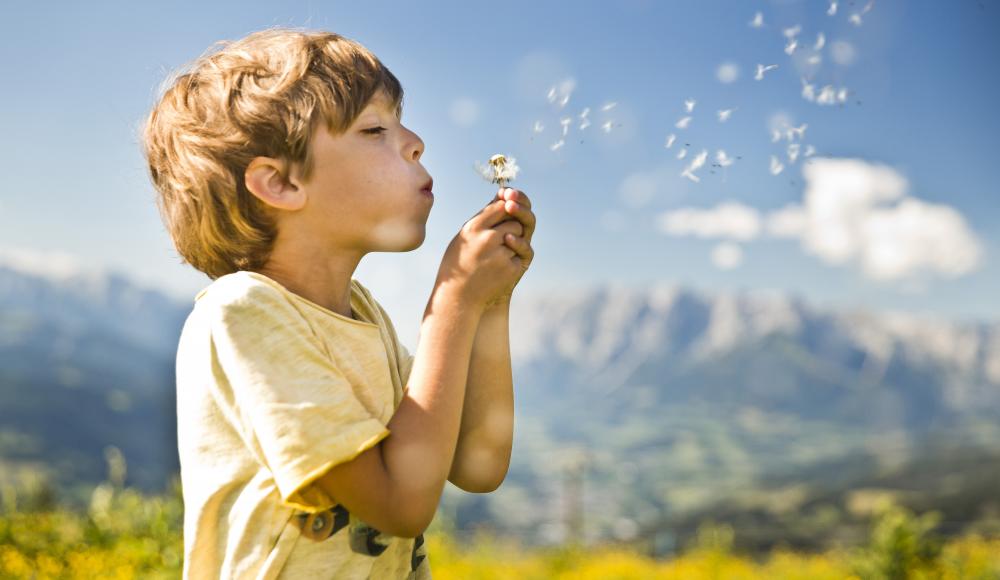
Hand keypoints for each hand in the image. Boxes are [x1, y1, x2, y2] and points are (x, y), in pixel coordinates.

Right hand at [434, 189, 533, 312]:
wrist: (458, 297)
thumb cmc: (459, 263)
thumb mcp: (464, 236)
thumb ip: (484, 216)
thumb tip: (503, 194)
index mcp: (473, 227)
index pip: (501, 206)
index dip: (506, 209)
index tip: (505, 213)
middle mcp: (487, 239)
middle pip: (514, 221)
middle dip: (511, 227)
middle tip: (499, 239)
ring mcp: (500, 254)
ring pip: (520, 236)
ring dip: (514, 241)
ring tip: (495, 253)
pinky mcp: (510, 268)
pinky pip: (521, 253)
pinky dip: (514, 258)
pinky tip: (499, 267)